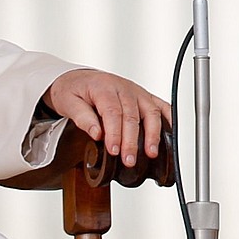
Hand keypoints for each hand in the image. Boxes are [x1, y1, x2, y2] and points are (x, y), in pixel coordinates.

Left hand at [43, 68, 170, 166]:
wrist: (78, 79)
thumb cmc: (73, 90)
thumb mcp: (67, 101)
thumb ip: (81, 116)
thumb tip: (96, 133)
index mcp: (103, 87)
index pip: (112, 112)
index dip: (115, 133)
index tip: (114, 151)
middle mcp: (122, 87)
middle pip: (132, 115)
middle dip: (132, 140)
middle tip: (129, 160)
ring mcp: (136, 91)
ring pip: (150, 111)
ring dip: (152, 134)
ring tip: (150, 153)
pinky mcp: (143, 96)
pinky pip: (161, 105)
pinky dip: (169, 119)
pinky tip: (170, 134)